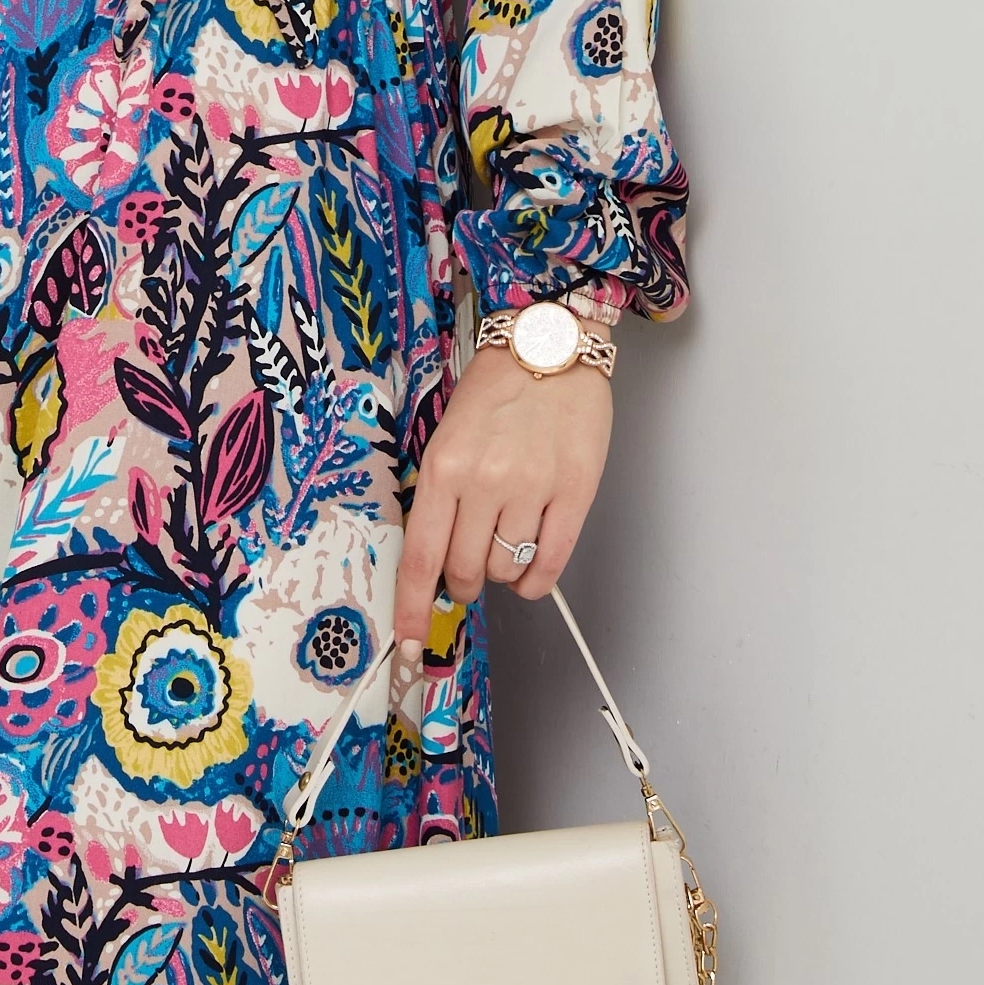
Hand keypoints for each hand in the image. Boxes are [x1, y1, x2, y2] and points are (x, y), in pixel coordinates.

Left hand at [393, 344, 612, 664]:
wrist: (549, 344)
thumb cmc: (496, 388)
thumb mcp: (448, 434)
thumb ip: (441, 494)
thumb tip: (436, 559)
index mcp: (444, 466)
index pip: (421, 556)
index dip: (411, 607)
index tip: (408, 641)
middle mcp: (485, 482)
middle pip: (465, 571)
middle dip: (462, 582)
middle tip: (467, 568)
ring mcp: (533, 489)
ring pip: (507, 570)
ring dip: (501, 572)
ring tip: (504, 542)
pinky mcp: (575, 493)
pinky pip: (551, 562)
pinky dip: (536, 580)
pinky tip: (530, 569)